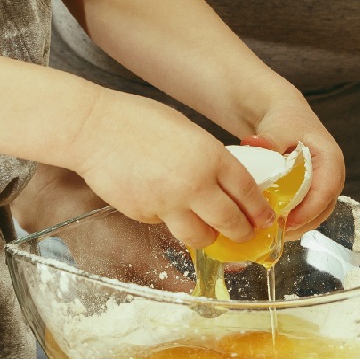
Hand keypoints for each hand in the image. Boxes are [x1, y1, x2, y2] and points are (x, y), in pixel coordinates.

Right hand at [68, 92, 269, 249]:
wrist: (93, 129)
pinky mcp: (145, 215)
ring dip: (209, 237)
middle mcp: (195, 184)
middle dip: (242, 233)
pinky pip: (168, 226)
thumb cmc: (139, 121)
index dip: (259, 211)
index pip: (247, 193)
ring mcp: (168, 204)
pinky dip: (172, 222)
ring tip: (209, 231)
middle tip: (244, 234)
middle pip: (230, 222)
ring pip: (200, 237)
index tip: (265, 219)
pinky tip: (166, 207)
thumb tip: (225, 183)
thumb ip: (209, 158)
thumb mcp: (188, 132)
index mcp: (211, 157)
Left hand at [245, 98, 345, 233]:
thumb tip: (256, 145)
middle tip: (277, 231)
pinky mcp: (313, 192)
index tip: (289, 221)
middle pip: (324, 207)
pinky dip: (293, 221)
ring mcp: (324, 185)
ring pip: (316, 213)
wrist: (284, 117)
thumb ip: (270, 140)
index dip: (310, 209)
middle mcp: (333, 175)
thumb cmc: (285, 121)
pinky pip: (307, 211)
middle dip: (302, 222)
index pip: (327, 189)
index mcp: (331, 159)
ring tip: (274, 232)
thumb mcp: (278, 128)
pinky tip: (274, 224)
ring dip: (298, 225)